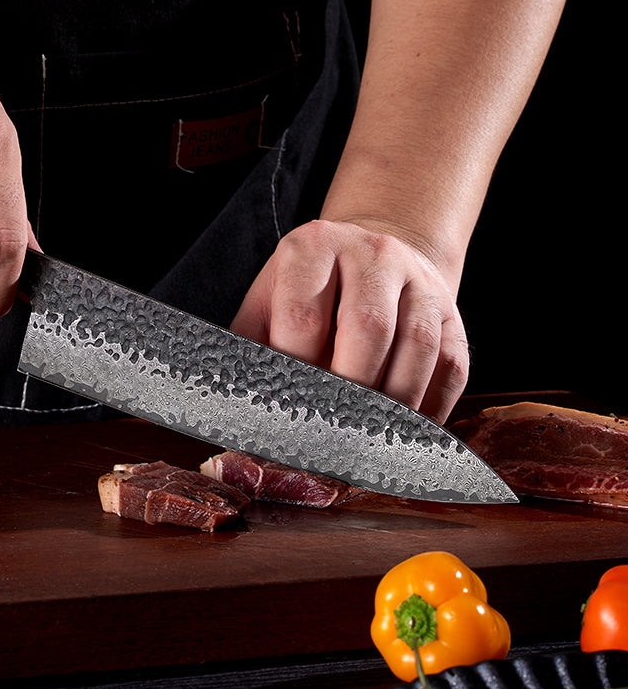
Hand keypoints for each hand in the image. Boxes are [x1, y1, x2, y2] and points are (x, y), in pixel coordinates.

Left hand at [230, 220, 468, 422]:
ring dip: (393, 406)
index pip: (304, 315)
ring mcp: (419, 281)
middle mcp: (373, 254)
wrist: (371, 253)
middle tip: (330, 434)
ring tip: (368, 441)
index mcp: (314, 247)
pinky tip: (405, 434)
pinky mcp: (451, 313)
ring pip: (418, 348)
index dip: (296, 369)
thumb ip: (251, 345)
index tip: (289, 409)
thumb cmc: (308, 290)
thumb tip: (237, 406)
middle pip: (368, 329)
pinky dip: (430, 408)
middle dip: (349, 390)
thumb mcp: (269, 299)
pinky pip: (451, 366)